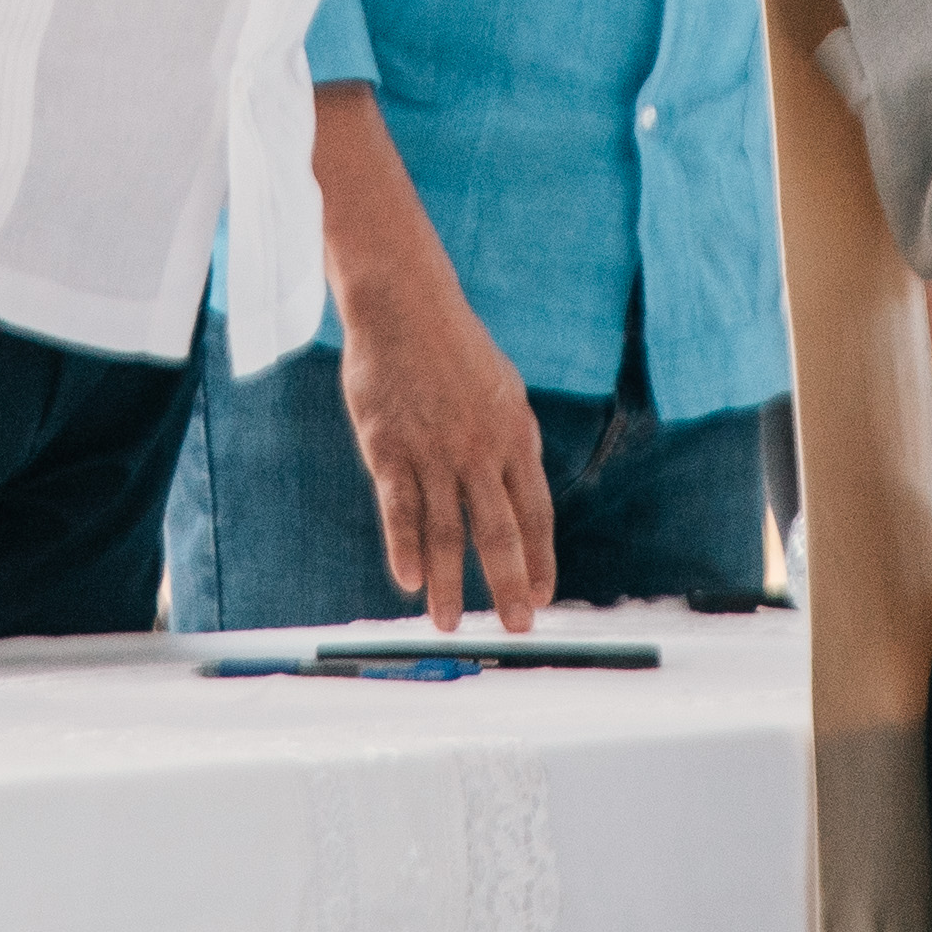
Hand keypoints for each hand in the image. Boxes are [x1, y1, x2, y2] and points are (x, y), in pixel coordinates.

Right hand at [340, 269, 551, 632]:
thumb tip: (517, 496)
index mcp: (515, 435)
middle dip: (509, 585)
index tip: (543, 597)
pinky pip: (400, 505)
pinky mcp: (389, 447)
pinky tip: (409, 580)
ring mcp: (434, 450)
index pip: (535, 512)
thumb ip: (508, 445)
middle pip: (499, 531)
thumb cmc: (453, 348)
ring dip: (450, 582)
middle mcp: (480, 449)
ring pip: (446, 529)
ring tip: (447, 624)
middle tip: (516, 627)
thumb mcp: (501, 390)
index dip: (540, 559)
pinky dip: (404, 545)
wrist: (404, 304)